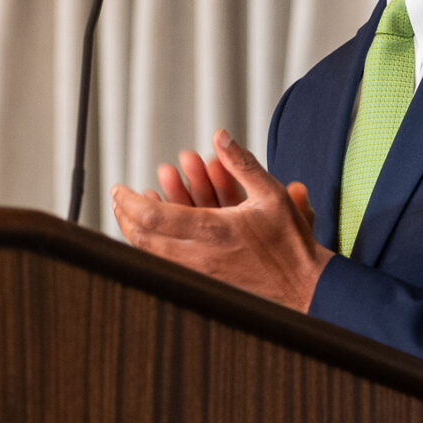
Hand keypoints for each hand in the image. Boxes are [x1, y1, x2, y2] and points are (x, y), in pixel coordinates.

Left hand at [113, 129, 331, 310]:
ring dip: (133, 233)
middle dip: (124, 216)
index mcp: (213, 230)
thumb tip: (221, 136)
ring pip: (150, 255)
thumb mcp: (271, 194)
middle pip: (143, 238)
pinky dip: (151, 250)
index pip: (154, 216)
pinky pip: (165, 267)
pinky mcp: (204, 284)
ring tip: (127, 215)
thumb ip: (242, 163)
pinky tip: (150, 238)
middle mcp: (200, 256)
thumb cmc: (291, 244)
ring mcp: (199, 274)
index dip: (130, 202)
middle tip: (117, 198)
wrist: (305, 286)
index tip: (120, 189)